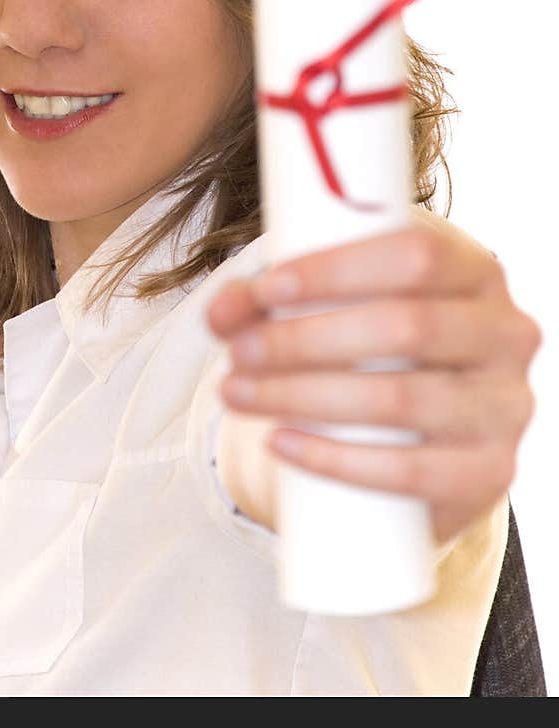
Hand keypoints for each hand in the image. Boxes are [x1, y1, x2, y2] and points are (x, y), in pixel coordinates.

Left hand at [205, 210, 541, 543]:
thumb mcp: (331, 305)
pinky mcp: (489, 472)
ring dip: (305, 396)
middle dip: (306, 339)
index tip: (266, 288)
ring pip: (402, 399)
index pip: (417, 255)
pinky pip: (412, 472)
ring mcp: (507, 407)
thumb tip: (221, 314)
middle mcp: (507, 333)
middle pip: (406, 327)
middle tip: (238, 351)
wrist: (424, 433)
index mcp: (477, 271)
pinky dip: (336, 459)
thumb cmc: (374, 345)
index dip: (338, 270)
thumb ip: (268, 300)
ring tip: (238, 393)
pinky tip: (281, 443)